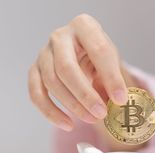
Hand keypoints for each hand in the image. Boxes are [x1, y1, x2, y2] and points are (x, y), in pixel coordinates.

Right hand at [28, 14, 129, 130]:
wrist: (80, 54)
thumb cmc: (97, 57)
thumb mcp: (111, 61)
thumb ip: (114, 79)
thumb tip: (119, 104)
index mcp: (84, 26)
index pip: (98, 51)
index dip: (111, 77)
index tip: (121, 99)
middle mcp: (60, 37)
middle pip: (66, 68)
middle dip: (85, 95)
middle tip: (100, 113)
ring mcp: (43, 53)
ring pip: (51, 83)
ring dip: (72, 106)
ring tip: (91, 119)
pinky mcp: (34, 71)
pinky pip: (37, 95)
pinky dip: (51, 113)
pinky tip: (67, 124)